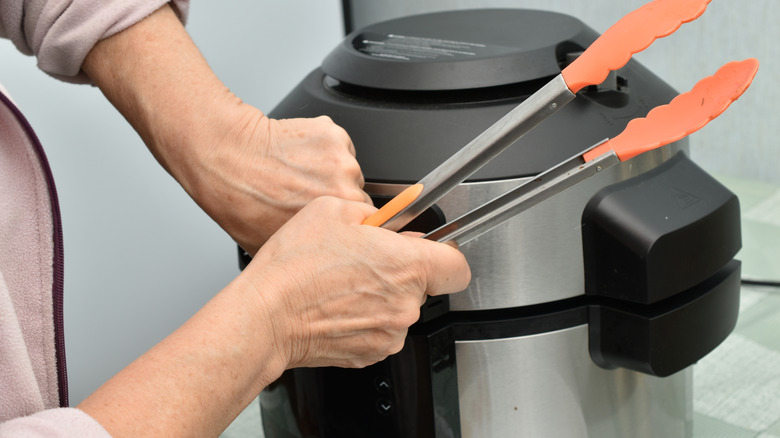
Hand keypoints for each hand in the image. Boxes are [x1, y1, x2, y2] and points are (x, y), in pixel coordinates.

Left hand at [82, 5, 370, 255]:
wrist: (220, 156)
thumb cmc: (239, 202)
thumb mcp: (273, 248)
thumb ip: (307, 251)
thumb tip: (315, 258)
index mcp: (338, 221)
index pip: (362, 223)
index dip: (342, 220)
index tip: (326, 217)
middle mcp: (347, 189)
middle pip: (356, 194)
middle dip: (334, 195)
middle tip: (302, 194)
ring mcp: (341, 158)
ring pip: (346, 168)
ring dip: (326, 170)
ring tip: (293, 175)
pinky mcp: (332, 132)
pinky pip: (336, 143)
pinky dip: (319, 146)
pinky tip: (294, 155)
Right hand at [244, 196, 471, 368]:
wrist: (265, 317)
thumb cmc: (294, 267)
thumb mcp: (334, 209)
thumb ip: (377, 215)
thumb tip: (387, 222)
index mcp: (407, 266)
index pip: (458, 266)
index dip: (446, 254)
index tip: (434, 251)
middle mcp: (405, 306)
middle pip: (423, 285)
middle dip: (401, 271)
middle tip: (365, 259)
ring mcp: (389, 334)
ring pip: (399, 308)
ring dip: (381, 295)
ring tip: (342, 282)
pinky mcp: (370, 354)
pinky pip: (379, 329)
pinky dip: (364, 318)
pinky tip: (336, 303)